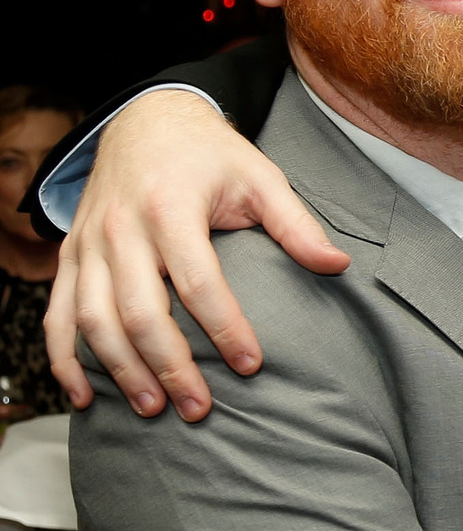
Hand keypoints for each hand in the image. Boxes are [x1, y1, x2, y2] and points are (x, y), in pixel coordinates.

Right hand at [44, 91, 346, 421]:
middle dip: (169, 366)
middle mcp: (122, 228)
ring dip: (119, 370)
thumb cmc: (211, 155)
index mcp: (171, 208)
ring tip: (153, 409)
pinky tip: (82, 395)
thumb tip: (338, 265)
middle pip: (140, 311)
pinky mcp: (70, 256)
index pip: (198, 280)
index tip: (252, 366)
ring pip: (93, 319)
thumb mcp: (261, 177)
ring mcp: (89, 245)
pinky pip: (57, 314)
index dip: (225, 328)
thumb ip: (296, 224)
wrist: (146, 121)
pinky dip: (64, 358)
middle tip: (199, 408)